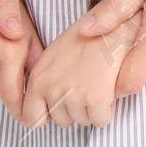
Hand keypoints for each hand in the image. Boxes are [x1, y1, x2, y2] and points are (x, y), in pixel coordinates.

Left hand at [21, 12, 141, 128]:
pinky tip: (108, 89)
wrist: (114, 24)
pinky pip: (101, 120)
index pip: (31, 118)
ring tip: (97, 83)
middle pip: (62, 122)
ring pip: (83, 121)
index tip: (58, 111)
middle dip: (75, 110)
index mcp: (38, 78)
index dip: (47, 116)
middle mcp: (52, 88)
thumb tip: (42, 112)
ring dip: (92, 109)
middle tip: (86, 86)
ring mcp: (73, 95)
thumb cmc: (87, 37)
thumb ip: (45, 83)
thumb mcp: (54, 56)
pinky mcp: (96, 98)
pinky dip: (107, 110)